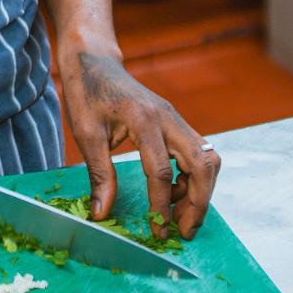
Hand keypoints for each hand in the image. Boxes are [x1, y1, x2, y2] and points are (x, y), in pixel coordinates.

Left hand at [60, 49, 219, 240]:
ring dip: (200, 190)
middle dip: (199, 202)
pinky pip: (197, 153)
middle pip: (202, 164)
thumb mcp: (86, 134)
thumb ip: (99, 174)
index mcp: (144, 119)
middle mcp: (169, 118)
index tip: (158, 232)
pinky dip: (192, 177)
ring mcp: (176, 118)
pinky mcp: (176, 122)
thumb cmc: (87, 93)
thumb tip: (102, 214)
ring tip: (178, 216)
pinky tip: (171, 192)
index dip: (161, 206)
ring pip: (207, 158)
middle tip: (184, 231)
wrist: (94, 61)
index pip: (161, 171)